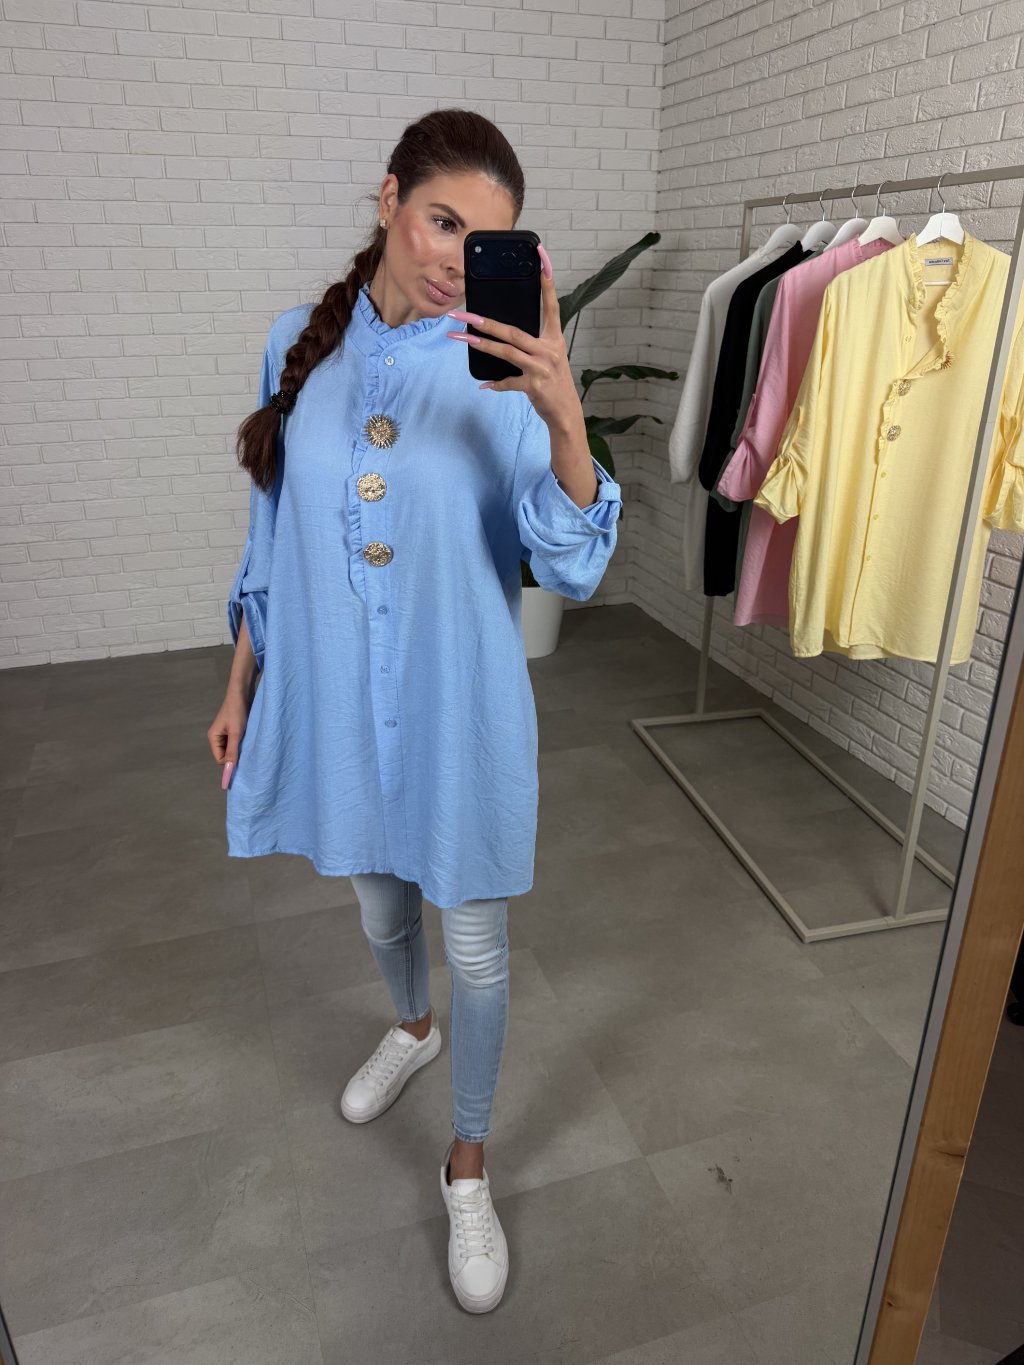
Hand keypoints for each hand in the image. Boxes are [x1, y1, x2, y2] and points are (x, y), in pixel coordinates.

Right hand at [208, 688, 251, 781]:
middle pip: (225, 755)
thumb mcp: (236, 733)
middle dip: (235, 755)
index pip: (219, 759)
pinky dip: (243, 743)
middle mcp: (217, 737)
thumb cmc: (237, 711)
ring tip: (249, 743)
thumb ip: (232, 751)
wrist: (243, 693)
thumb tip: (229, 768)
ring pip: (232, 749)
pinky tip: (250, 739)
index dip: (230, 762)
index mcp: (213, 737)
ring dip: (240, 749)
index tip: (243, 760)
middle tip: (247, 751)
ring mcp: (225, 733)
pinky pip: (237, 743)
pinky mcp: (233, 730)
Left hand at [445, 243, 582, 430]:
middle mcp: (549, 350)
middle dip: (486, 322)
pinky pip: (508, 381)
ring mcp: (541, 367)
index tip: (541, 258)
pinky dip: (496, 383)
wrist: (565, 412)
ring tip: (462, 338)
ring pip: (506, 352)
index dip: (546, 282)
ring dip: (482, 345)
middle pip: (513, 331)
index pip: (550, 305)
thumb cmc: (553, 381)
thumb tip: (502, 334)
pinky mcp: (534, 385)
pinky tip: (485, 385)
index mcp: (554, 338)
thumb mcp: (550, 357)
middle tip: (463, 314)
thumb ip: (532, 344)